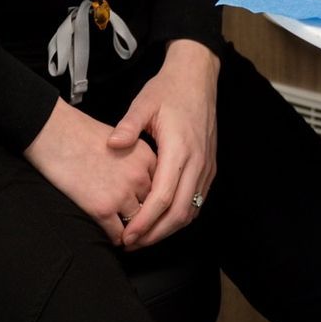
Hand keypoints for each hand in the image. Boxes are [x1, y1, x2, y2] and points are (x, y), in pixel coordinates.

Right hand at [24, 98, 157, 245]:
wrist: (54, 133)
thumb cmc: (81, 134)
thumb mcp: (121, 139)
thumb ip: (136, 161)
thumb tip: (141, 184)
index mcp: (145, 156)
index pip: (161, 187)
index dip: (153, 198)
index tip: (148, 206)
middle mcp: (138, 176)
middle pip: (151, 207)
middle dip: (144, 216)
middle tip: (138, 224)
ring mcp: (121, 193)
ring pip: (137, 224)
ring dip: (131, 229)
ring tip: (126, 233)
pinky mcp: (102, 209)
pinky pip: (117, 235)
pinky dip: (115, 238)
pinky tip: (110, 234)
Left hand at [108, 39, 219, 249]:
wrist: (197, 77)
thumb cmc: (168, 89)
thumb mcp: (144, 102)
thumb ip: (128, 125)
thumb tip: (112, 144)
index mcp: (180, 148)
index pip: (164, 197)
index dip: (145, 221)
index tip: (127, 235)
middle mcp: (198, 162)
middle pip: (180, 213)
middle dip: (155, 234)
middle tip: (131, 244)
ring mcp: (206, 166)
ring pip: (191, 211)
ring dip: (168, 229)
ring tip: (143, 237)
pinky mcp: (209, 167)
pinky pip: (197, 201)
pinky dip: (180, 217)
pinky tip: (161, 221)